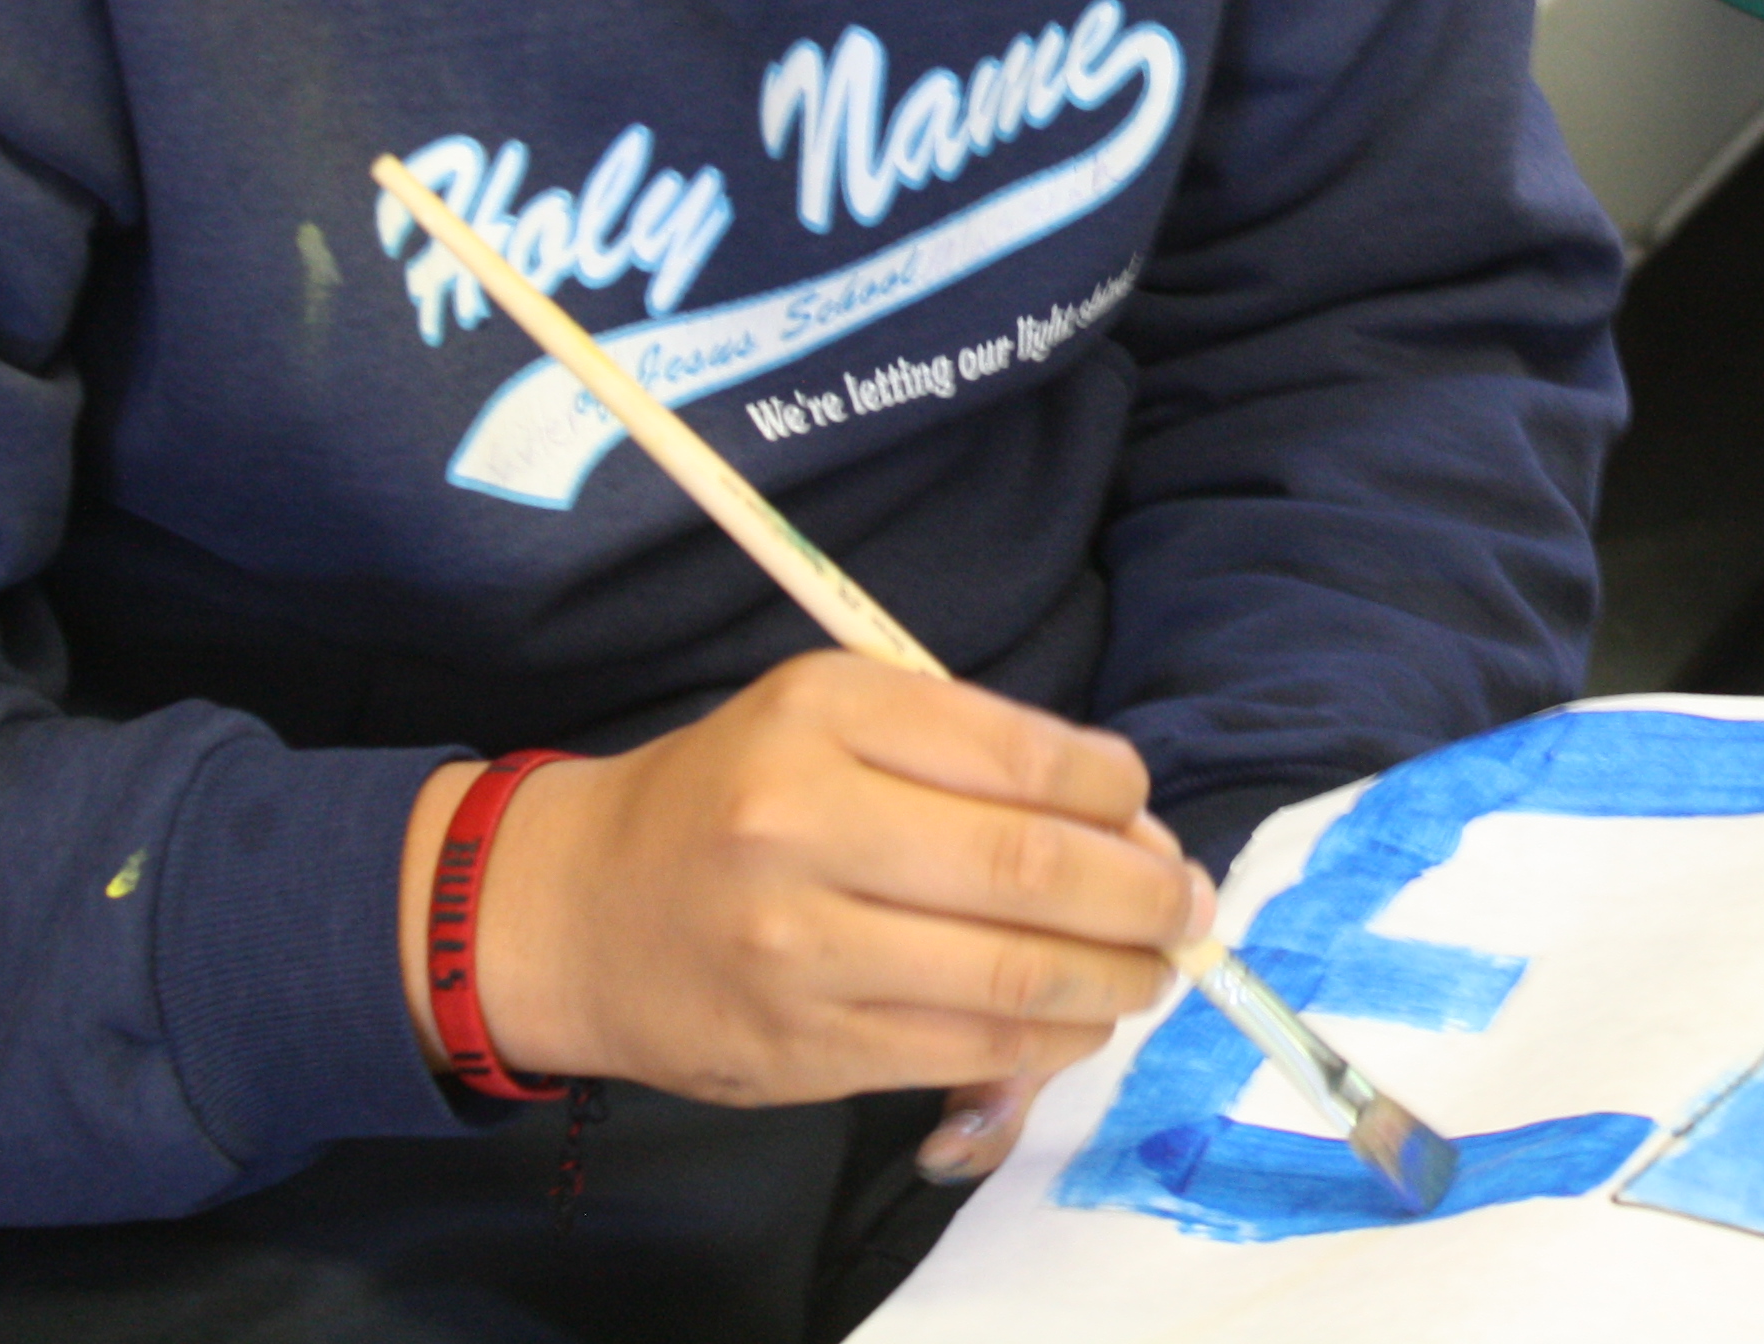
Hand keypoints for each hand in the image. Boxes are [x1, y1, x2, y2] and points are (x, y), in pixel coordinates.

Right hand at [398, 653, 1211, 1107]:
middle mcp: (805, 825)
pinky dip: (1050, 1040)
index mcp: (824, 713)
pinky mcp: (802, 1050)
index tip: (1144, 814)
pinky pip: (966, 1049)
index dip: (1119, 795)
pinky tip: (1076, 1019)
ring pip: (1014, 976)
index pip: (1024, 755)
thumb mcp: (831, 715)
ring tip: (1152, 968)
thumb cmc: (733, 796)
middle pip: (1033, 870)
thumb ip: (973, 753)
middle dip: (1145, 896)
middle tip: (1187, 906)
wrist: (575, 911)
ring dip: (1117, 980)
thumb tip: (1132, 829)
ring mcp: (800, 948)